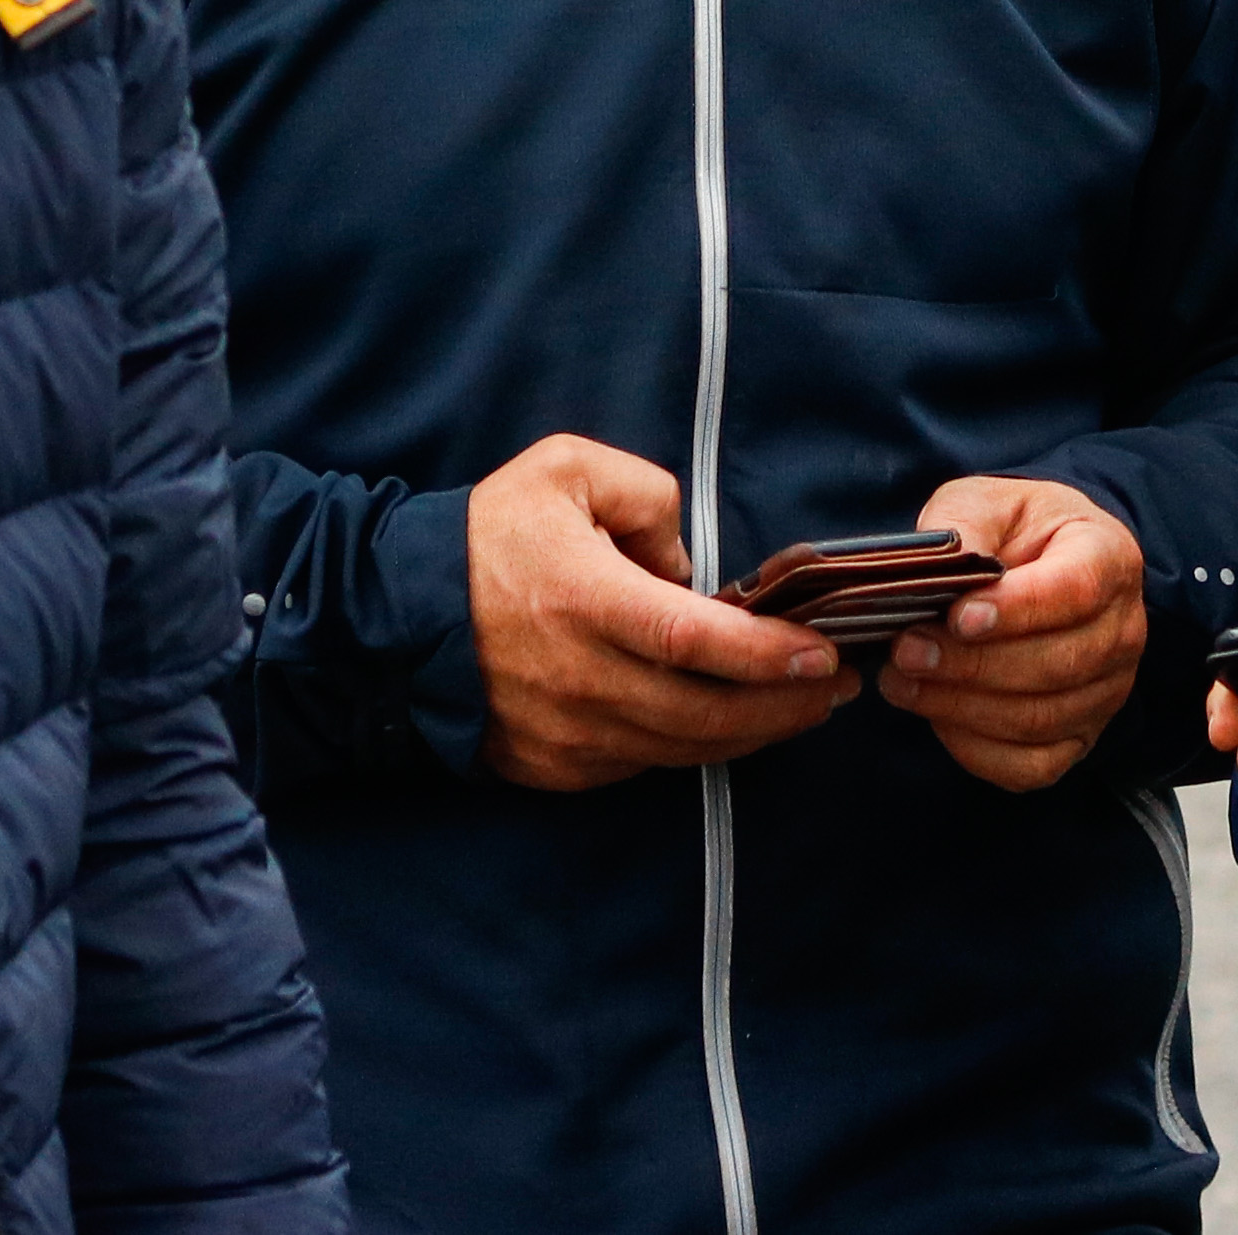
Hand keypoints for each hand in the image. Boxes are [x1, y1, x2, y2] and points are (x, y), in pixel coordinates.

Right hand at [467, 434, 853, 792]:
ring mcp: (567, 735)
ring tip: (805, 707)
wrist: (398, 615)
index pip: (695, 642)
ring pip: (683, 751)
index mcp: (584, 600)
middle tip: (839, 687)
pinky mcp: (556, 768)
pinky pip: (644, 764)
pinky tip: (732, 723)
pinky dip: (696, 748)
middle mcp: (579, 679)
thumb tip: (692, 564)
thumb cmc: (490, 534)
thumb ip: (647, 493)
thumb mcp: (566, 469)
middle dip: (787, 707)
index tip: (823, 654)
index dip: (767, 656)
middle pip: (705, 714)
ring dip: (754, 734)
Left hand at [874, 476, 1147, 792]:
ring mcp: (1107, 692)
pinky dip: (977, 749)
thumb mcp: (986, 502)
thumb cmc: (1015, 532)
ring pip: (1038, 719)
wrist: (1041, 564)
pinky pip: (1033, 766)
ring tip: (900, 681)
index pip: (1075, 591)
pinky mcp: (1081, 737)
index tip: (957, 617)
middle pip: (1055, 665)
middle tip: (905, 650)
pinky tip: (935, 716)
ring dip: (960, 706)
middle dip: (970, 664)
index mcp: (1109, 558)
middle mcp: (1122, 631)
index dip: (1017, 610)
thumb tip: (948, 563)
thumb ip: (966, 524)